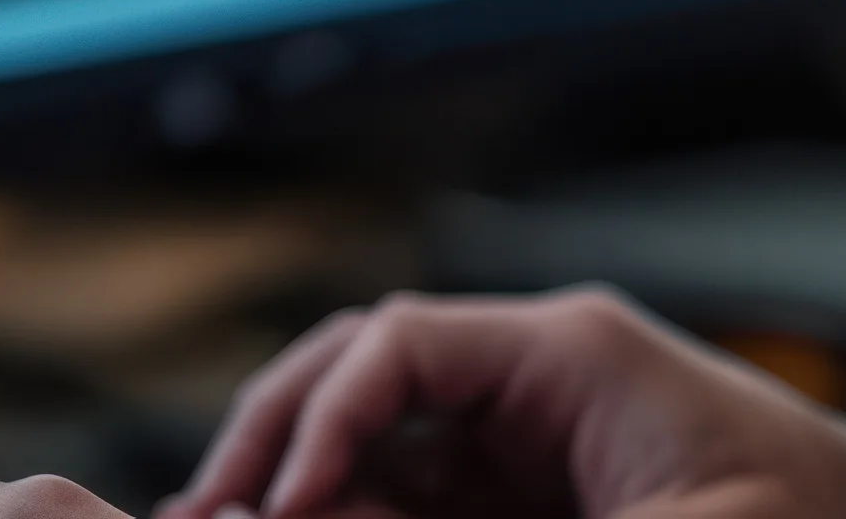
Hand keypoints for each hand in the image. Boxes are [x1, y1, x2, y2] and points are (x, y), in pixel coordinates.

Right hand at [159, 286, 845, 518]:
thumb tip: (377, 516)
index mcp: (570, 354)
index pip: (396, 344)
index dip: (320, 417)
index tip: (281, 506)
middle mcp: (535, 383)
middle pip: (361, 385)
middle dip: (275, 449)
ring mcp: (528, 445)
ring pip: (375, 453)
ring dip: (304, 497)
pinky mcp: (533, 503)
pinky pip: (416, 504)